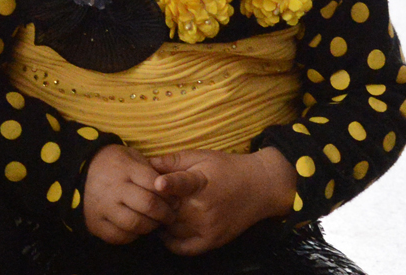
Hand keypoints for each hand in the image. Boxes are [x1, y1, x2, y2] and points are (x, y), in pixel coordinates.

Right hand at [83, 144, 176, 244]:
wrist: (79, 170)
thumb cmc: (113, 162)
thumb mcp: (131, 156)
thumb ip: (150, 170)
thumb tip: (171, 189)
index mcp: (125, 168)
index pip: (155, 184)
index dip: (169, 194)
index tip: (176, 199)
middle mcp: (114, 189)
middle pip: (148, 205)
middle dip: (165, 213)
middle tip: (170, 215)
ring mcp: (103, 208)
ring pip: (135, 224)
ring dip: (151, 226)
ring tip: (155, 222)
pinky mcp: (95, 224)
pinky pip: (119, 236)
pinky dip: (133, 235)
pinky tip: (137, 227)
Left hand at [150, 147, 295, 254]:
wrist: (259, 187)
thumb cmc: (227, 168)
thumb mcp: (203, 156)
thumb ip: (175, 160)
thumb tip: (148, 162)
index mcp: (202, 182)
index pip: (184, 183)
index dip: (170, 183)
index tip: (157, 183)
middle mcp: (205, 208)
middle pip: (170, 209)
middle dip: (157, 203)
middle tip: (145, 197)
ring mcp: (208, 227)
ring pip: (173, 228)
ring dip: (161, 221)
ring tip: (154, 212)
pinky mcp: (212, 241)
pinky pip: (184, 248)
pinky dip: (171, 242)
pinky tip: (165, 230)